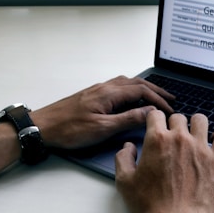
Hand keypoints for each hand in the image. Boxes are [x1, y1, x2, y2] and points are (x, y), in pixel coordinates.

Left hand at [30, 75, 173, 149]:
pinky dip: (132, 90)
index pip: (142, 91)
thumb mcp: (103, 128)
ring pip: (127, 83)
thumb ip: (128, 119)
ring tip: (155, 97)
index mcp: (110, 93)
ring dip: (144, 89)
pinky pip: (118, 87)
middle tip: (170, 99)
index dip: (159, 99)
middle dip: (156, 91)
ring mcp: (98, 90)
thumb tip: (149, 112)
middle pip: (137, 84)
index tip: (170, 109)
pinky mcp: (92, 96)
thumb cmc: (69, 129)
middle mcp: (105, 87)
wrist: (43, 126)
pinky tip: (131, 98)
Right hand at [115, 111, 213, 212]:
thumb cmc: (151, 207)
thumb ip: (123, 159)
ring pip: (201, 121)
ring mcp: (201, 148)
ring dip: (196, 125)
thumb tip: (128, 147)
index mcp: (157, 140)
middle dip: (174, 125)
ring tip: (195, 136)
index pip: (156, 115)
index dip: (155, 120)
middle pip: (178, 118)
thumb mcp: (125, 183)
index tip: (157, 126)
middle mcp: (180, 139)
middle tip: (174, 137)